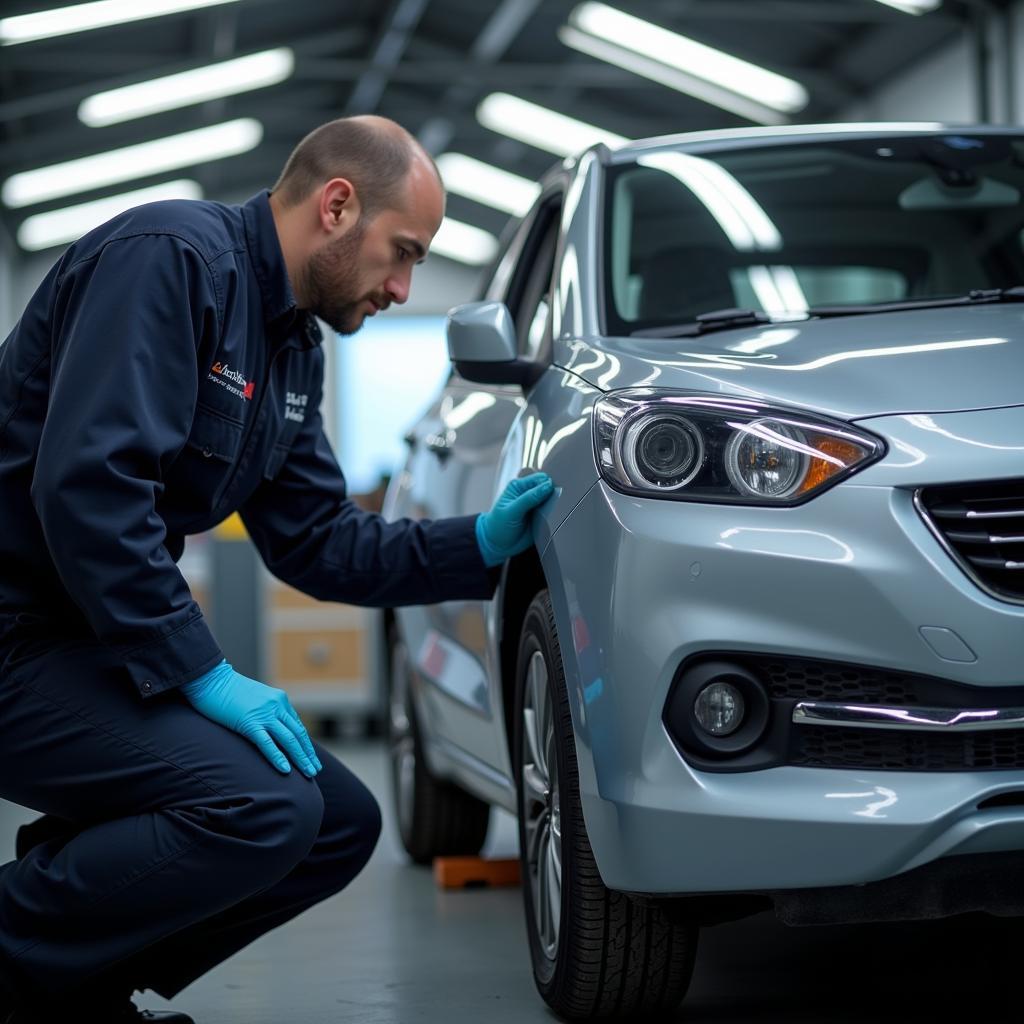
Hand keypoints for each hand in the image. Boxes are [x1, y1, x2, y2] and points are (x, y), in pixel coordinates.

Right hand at [181, 660, 322, 777]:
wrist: (211, 679)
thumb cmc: (228, 691)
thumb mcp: (255, 699)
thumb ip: (267, 711)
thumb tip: (272, 728)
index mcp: (279, 700)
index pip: (297, 726)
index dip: (305, 744)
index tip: (311, 758)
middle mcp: (276, 706)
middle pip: (298, 734)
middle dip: (308, 754)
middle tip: (315, 771)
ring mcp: (264, 714)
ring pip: (289, 740)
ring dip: (300, 759)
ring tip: (309, 774)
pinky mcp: (249, 722)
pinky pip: (267, 743)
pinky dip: (278, 757)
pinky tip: (286, 770)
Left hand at [475, 472, 554, 566]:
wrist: (499, 545)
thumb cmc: (499, 526)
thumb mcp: (511, 511)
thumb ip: (529, 498)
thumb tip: (547, 486)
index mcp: (519, 486)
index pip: (540, 479)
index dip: (547, 485)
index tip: (551, 494)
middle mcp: (529, 493)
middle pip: (549, 487)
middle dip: (554, 494)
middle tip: (553, 505)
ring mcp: (537, 505)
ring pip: (554, 499)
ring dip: (556, 504)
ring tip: (553, 513)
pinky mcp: (543, 516)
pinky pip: (555, 512)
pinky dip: (556, 514)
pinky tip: (554, 518)